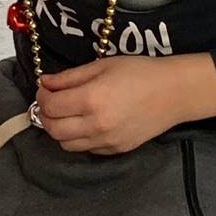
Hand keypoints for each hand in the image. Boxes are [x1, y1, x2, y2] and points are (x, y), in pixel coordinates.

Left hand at [35, 54, 215, 154]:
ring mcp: (107, 141)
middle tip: (52, 102)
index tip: (45, 88)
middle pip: (53, 130)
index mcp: (91, 100)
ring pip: (66, 144)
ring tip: (68, 113)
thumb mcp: (101, 65)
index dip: (41, 96)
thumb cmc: (139, 72)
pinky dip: (79, 138)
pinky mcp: (117, 150)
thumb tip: (45, 82)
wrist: (175, 92)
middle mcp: (96, 125)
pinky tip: (86, 123)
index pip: (50, 107)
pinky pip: (86, 149)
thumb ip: (69, 77)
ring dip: (60, 129)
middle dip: (46, 115)